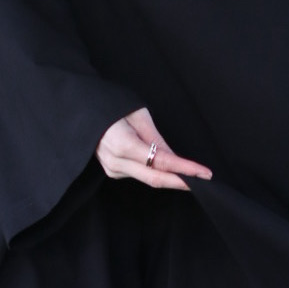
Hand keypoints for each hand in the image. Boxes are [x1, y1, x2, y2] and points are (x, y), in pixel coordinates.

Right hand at [96, 107, 212, 190]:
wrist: (84, 111)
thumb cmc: (112, 106)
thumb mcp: (138, 116)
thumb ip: (157, 141)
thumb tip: (176, 160)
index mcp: (121, 143)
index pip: (160, 162)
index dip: (184, 169)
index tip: (203, 173)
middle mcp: (115, 161)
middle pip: (155, 179)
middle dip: (181, 181)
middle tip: (204, 180)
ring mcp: (111, 169)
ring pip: (148, 179)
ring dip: (171, 178)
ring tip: (191, 174)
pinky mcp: (112, 172)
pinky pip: (139, 175)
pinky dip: (156, 173)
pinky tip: (168, 169)